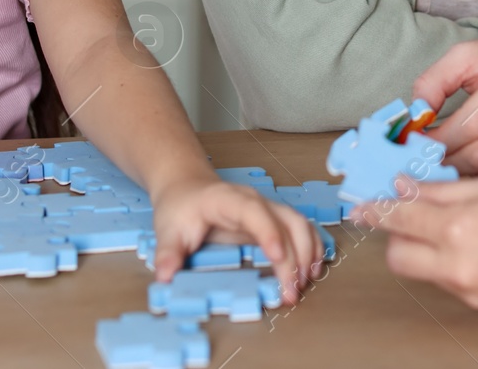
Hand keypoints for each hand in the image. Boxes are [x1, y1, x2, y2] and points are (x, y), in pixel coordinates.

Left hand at [149, 174, 323, 302]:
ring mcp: (267, 209)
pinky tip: (311, 271)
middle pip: (286, 221)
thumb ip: (168, 253)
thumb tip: (166, 276)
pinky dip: (311, 248)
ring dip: (308, 253)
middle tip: (291, 291)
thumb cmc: (181, 206)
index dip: (269, 232)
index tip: (278, 257)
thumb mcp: (167, 229)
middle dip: (294, 256)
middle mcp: (255, 202)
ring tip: (304, 284)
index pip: (254, 212)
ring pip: (300, 224)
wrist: (188, 187)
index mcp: (229, 200)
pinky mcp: (273, 220)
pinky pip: (301, 229)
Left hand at [357, 176, 477, 313]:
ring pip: (425, 271)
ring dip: (425, 249)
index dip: (375, 210)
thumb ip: (446, 189)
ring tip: (454, 226)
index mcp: (460, 229)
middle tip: (409, 214)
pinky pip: (452, 283)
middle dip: (396, 236)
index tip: (361, 205)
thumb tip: (407, 186)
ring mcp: (471, 291)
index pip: (398, 220)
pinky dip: (452, 263)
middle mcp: (459, 266)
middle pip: (399, 257)